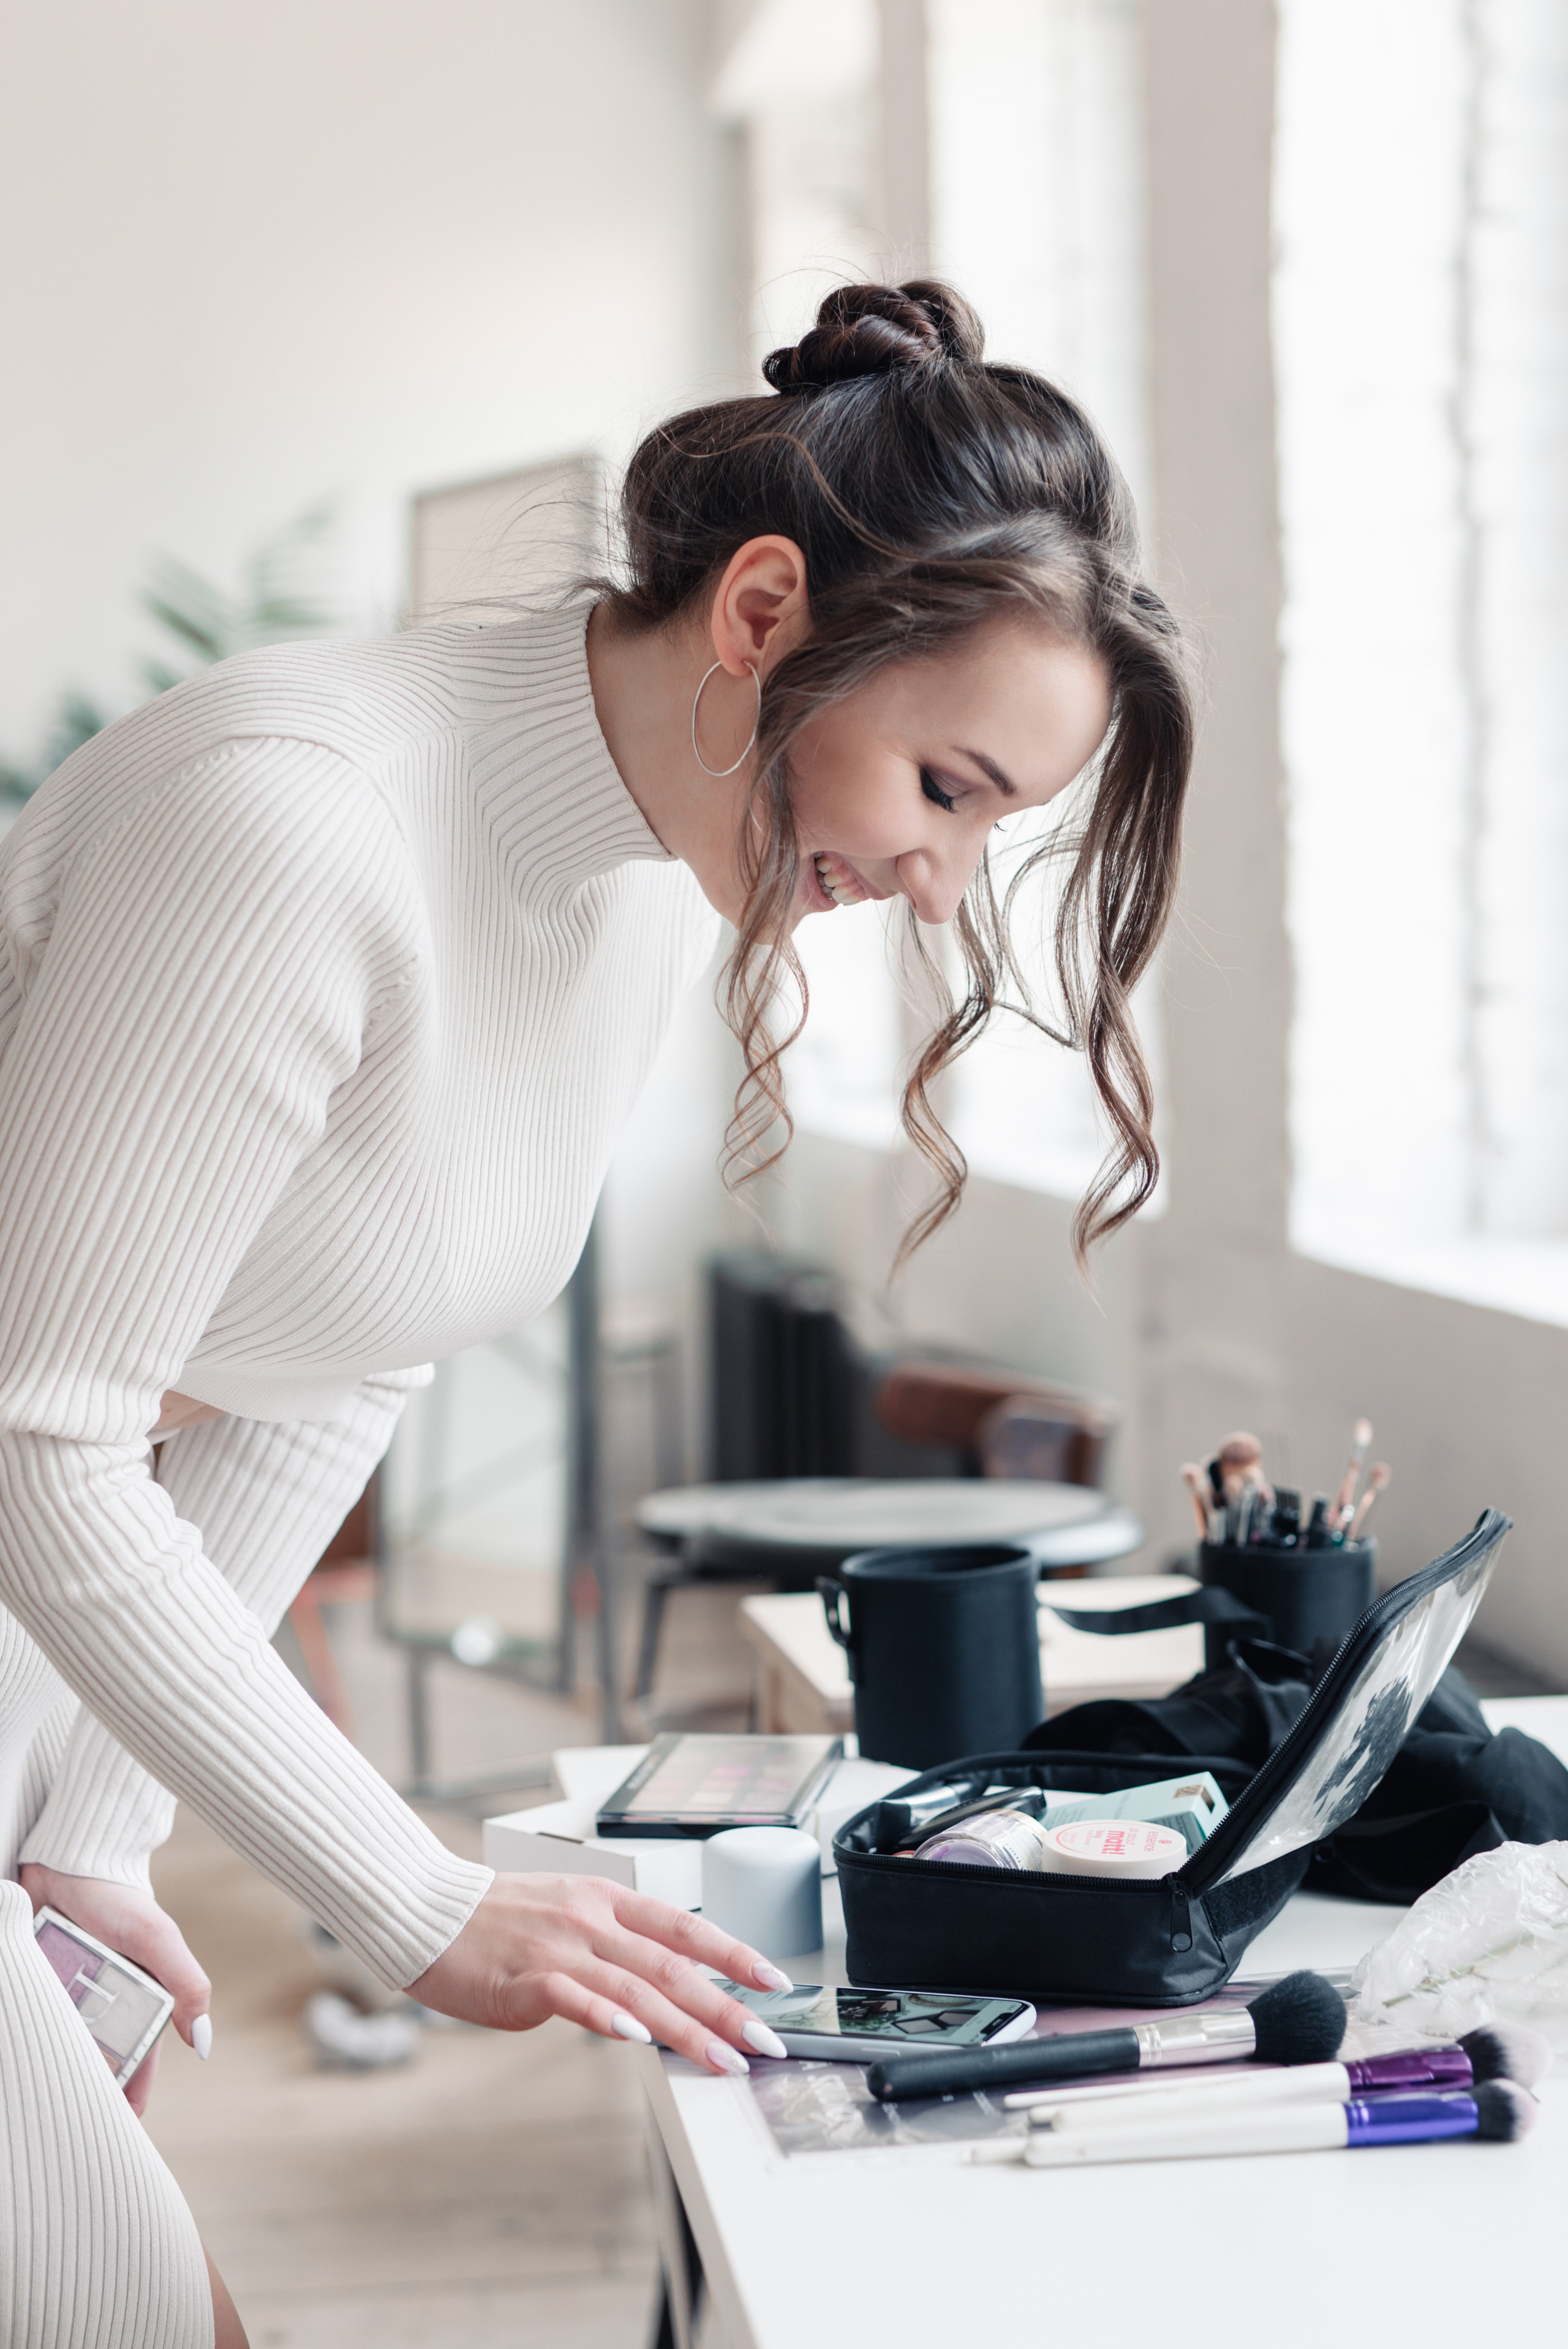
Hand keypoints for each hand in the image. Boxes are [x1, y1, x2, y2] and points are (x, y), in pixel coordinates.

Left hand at [19, 1863, 211, 2117]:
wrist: (67, 1860)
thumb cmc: (121, 1899)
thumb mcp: (158, 1940)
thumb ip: (187, 1985)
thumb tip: (203, 2044)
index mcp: (137, 1997)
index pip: (134, 2058)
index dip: (128, 2094)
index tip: (116, 2133)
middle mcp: (101, 2001)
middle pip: (94, 2059)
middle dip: (86, 2089)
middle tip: (70, 2127)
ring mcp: (67, 1992)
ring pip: (59, 2043)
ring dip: (54, 2065)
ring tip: (41, 2102)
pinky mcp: (36, 1980)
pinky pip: (31, 2017)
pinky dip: (27, 2035)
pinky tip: (23, 2057)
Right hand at [407, 1872, 793, 2073]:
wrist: (427, 1910)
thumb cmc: (497, 1920)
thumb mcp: (569, 1916)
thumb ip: (613, 1949)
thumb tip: (661, 1992)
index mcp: (607, 1900)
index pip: (685, 1925)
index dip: (734, 1952)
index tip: (776, 1981)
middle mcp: (591, 1919)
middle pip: (672, 1965)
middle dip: (725, 2006)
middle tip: (765, 2041)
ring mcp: (559, 1946)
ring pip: (636, 1988)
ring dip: (684, 2027)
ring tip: (722, 2059)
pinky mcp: (524, 1977)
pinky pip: (574, 1998)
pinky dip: (608, 2018)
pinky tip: (638, 2038)